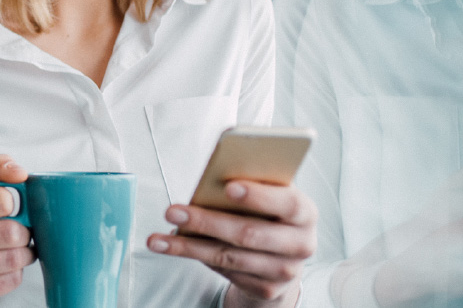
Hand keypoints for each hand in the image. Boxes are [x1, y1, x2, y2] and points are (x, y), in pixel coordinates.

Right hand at [0, 155, 34, 306]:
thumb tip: (20, 173)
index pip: (1, 200)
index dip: (16, 203)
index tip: (12, 206)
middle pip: (10, 233)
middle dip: (24, 231)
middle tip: (19, 230)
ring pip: (13, 258)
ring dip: (24, 252)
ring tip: (16, 247)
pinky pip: (11, 280)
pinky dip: (16, 271)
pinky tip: (5, 265)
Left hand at [147, 181, 316, 307]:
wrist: (283, 256)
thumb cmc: (269, 213)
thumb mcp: (269, 193)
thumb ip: (252, 182)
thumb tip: (214, 173)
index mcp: (304, 212)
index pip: (286, 202)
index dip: (258, 195)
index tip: (228, 186)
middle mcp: (301, 244)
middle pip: (248, 233)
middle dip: (206, 222)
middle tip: (172, 211)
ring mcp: (284, 271)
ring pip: (229, 256)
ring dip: (189, 246)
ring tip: (158, 238)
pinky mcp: (266, 289)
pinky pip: (225, 271)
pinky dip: (197, 257)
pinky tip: (175, 247)